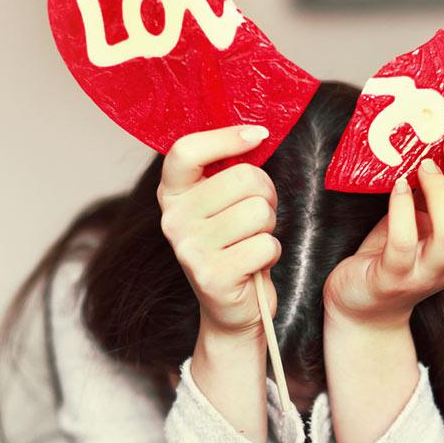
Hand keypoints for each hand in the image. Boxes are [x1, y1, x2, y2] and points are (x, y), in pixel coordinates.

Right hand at [157, 124, 281, 337]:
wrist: (230, 308)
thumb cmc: (234, 247)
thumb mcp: (222, 205)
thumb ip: (227, 172)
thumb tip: (255, 133)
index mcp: (172, 195)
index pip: (185, 150)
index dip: (225, 137)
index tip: (258, 135)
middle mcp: (173, 219)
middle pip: (241, 178)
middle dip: (265, 194)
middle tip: (258, 215)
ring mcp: (189, 249)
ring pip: (258, 211)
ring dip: (268, 227)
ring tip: (253, 241)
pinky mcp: (212, 276)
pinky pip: (265, 245)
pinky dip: (271, 253)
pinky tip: (255, 264)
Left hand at [323, 110, 443, 327]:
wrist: (364, 305)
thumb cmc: (393, 253)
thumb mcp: (422, 216)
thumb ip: (437, 186)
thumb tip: (440, 131)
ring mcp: (428, 273)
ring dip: (441, 192)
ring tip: (422, 164)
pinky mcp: (394, 279)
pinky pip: (405, 244)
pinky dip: (403, 211)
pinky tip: (397, 187)